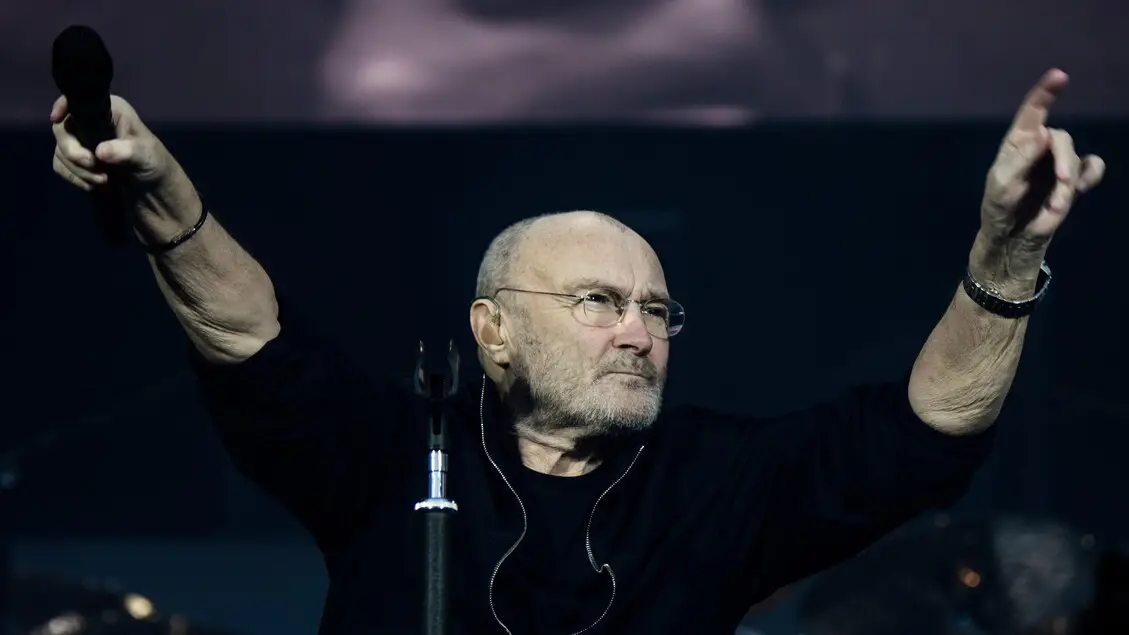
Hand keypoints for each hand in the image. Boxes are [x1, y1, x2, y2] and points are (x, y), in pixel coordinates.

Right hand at [51, 94, 200, 240]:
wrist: (159, 199)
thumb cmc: (158, 169)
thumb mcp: (146, 157)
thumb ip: (125, 152)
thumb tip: (99, 152)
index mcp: (113, 111)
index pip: (79, 101)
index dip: (64, 106)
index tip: (56, 119)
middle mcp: (96, 123)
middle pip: (63, 129)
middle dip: (74, 151)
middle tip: (93, 165)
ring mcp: (86, 144)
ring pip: (61, 151)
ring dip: (77, 168)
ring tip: (103, 180)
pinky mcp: (81, 165)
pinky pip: (61, 166)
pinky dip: (73, 177)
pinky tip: (93, 185)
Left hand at [976, 69, 1104, 286]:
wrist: (1012, 237)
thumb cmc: (999, 208)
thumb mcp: (1002, 187)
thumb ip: (1020, 160)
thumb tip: (1040, 134)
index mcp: (1017, 143)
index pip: (1032, 112)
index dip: (1045, 92)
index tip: (1059, 76)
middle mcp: (1040, 147)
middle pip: (1062, 138)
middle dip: (1063, 161)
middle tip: (1062, 185)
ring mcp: (1058, 163)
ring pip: (1077, 156)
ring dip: (1070, 181)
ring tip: (1055, 205)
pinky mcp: (1073, 180)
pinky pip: (1093, 168)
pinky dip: (1089, 178)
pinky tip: (1078, 190)